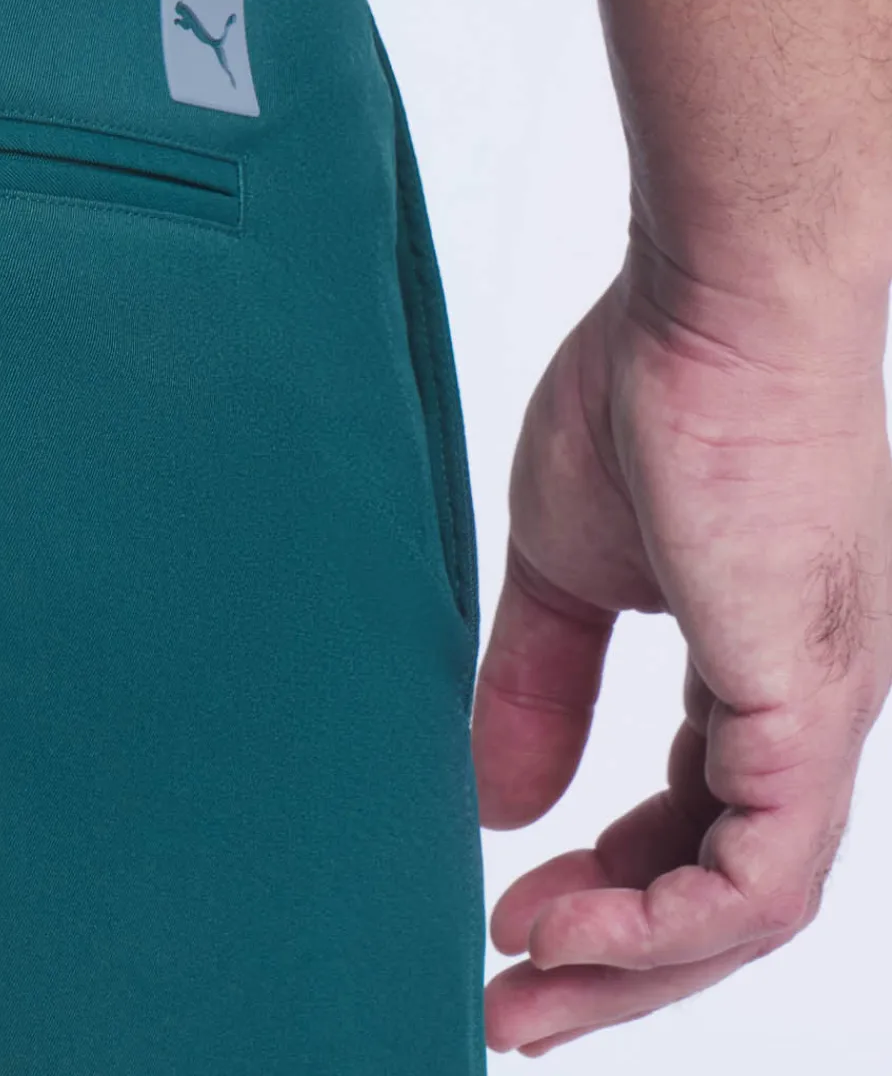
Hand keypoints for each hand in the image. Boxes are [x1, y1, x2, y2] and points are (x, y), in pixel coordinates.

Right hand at [474, 237, 891, 1055]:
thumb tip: (498, 797)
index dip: (608, 891)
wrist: (712, 309)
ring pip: (746, 905)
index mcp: (752, 675)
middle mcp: (801, 713)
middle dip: (612, 965)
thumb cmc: (645, 398)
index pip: (692, 825)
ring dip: (627, 963)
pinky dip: (659, 921)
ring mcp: (816, 716)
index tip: (512, 922)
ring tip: (523, 983)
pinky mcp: (807, 707)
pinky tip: (570, 928)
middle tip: (512, 1009)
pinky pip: (756, 874)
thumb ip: (537, 682)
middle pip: (721, 892)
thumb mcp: (564, 570)